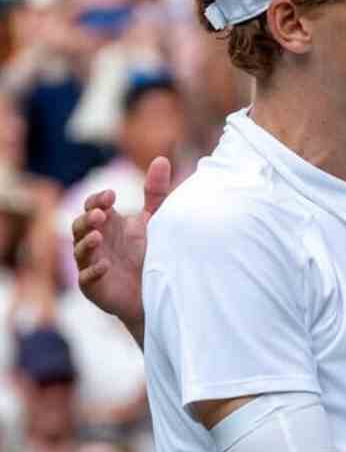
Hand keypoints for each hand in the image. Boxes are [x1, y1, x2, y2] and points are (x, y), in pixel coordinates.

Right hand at [72, 156, 171, 333]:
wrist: (155, 292)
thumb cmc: (150, 253)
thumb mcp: (155, 221)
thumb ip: (156, 193)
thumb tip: (161, 159)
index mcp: (107, 223)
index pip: (93, 206)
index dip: (97, 200)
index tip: (111, 196)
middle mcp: (96, 241)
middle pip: (80, 225)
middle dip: (88, 219)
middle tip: (101, 214)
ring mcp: (91, 264)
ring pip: (79, 250)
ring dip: (86, 242)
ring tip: (98, 236)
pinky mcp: (93, 287)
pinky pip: (87, 278)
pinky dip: (93, 271)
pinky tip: (105, 266)